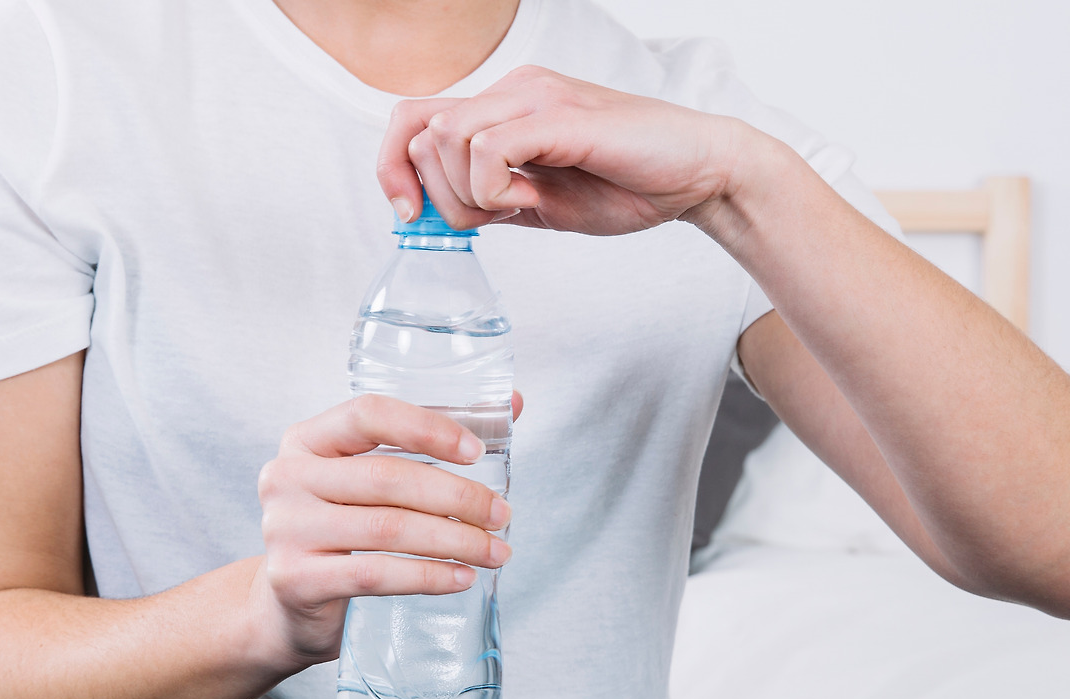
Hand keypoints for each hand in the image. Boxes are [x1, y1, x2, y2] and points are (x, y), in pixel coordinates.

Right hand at [250, 394, 519, 667]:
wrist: (289, 604)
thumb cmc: (345, 530)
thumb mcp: (372, 480)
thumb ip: (432, 439)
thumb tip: (512, 404)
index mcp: (306, 439)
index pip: (368, 414)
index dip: (427, 428)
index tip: (477, 452)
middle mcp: (286, 477)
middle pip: (386, 477)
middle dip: (457, 496)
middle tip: (501, 514)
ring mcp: (285, 529)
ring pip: (387, 528)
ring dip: (454, 540)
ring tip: (495, 551)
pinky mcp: (295, 578)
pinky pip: (375, 574)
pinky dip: (428, 576)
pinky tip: (462, 577)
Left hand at [376, 65, 748, 236]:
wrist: (697, 175)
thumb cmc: (625, 185)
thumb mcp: (537, 202)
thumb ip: (487, 201)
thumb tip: (435, 215)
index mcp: (502, 107)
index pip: (412, 120)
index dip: (392, 168)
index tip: (410, 215)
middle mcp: (512, 90)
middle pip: (420, 134)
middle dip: (440, 196)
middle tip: (492, 218)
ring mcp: (535, 98)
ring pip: (446, 138)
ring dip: (470, 193)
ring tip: (520, 206)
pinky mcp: (560, 116)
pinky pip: (489, 150)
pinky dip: (495, 189)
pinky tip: (531, 200)